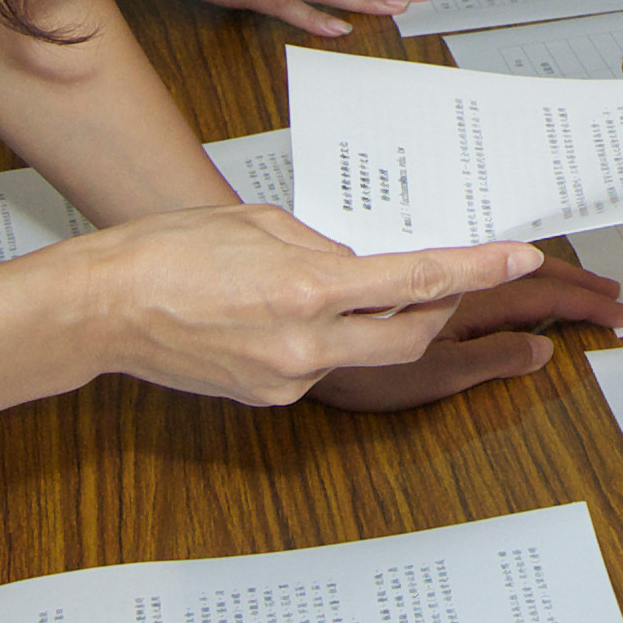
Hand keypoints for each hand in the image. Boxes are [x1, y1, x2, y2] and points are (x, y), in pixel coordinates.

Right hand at [59, 206, 547, 406]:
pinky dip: (331, 338)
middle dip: (445, 306)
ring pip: (369, 353)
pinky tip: (299, 312)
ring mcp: (288, 380)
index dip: (476, 269)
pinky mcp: (270, 397)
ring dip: (385, 323)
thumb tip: (360, 266)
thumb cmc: (169, 252)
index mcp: (308, 290)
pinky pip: (324, 366)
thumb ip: (324, 248)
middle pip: (411, 334)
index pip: (416, 282)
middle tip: (466, 276)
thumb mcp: (262, 224)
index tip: (518, 255)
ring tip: (364, 285)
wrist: (104, 307)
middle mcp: (305, 345)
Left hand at [307, 251, 622, 409]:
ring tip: (571, 281)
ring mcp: (416, 272)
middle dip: (569, 285)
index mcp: (454, 305)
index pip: (535, 299)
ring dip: (536, 275)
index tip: (616, 308)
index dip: (579, 303)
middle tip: (611, 295)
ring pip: (490, 270)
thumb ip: (481, 358)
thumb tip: (539, 351)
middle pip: (521, 280)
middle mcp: (441, 283)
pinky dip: (488, 269)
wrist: (229, 304)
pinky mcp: (387, 265)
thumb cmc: (322, 352)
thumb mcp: (415, 377)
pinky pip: (450, 264)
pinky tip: (503, 274)